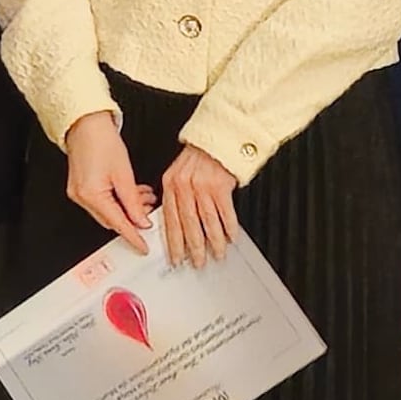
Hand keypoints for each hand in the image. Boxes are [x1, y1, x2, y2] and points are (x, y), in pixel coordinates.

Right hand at [63, 113, 156, 249]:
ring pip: (107, 211)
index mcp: (91, 195)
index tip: (143, 247)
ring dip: (126, 209)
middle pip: (111, 219)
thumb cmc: (101, 140)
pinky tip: (130, 193)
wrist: (85, 123)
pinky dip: (117, 201)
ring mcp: (78, 192)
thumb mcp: (124, 174)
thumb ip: (134, 202)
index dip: (133, 237)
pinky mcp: (80, 186)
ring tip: (143, 198)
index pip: (118, 224)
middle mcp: (81, 197)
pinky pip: (101, 201)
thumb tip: (141, 221)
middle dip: (132, 220)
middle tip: (149, 215)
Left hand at [153, 145, 243, 271]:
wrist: (219, 136)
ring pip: (207, 221)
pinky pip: (225, 212)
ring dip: (213, 241)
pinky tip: (231, 237)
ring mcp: (202, 186)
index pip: (169, 219)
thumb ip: (176, 195)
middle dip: (193, 247)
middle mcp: (184, 186)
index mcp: (170, 184)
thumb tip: (177, 224)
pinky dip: (229, 227)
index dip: (173, 242)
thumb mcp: (179, 172)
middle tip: (197, 262)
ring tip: (216, 254)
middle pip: (188, 224)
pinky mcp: (220, 185)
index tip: (175, 257)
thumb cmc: (200, 155)